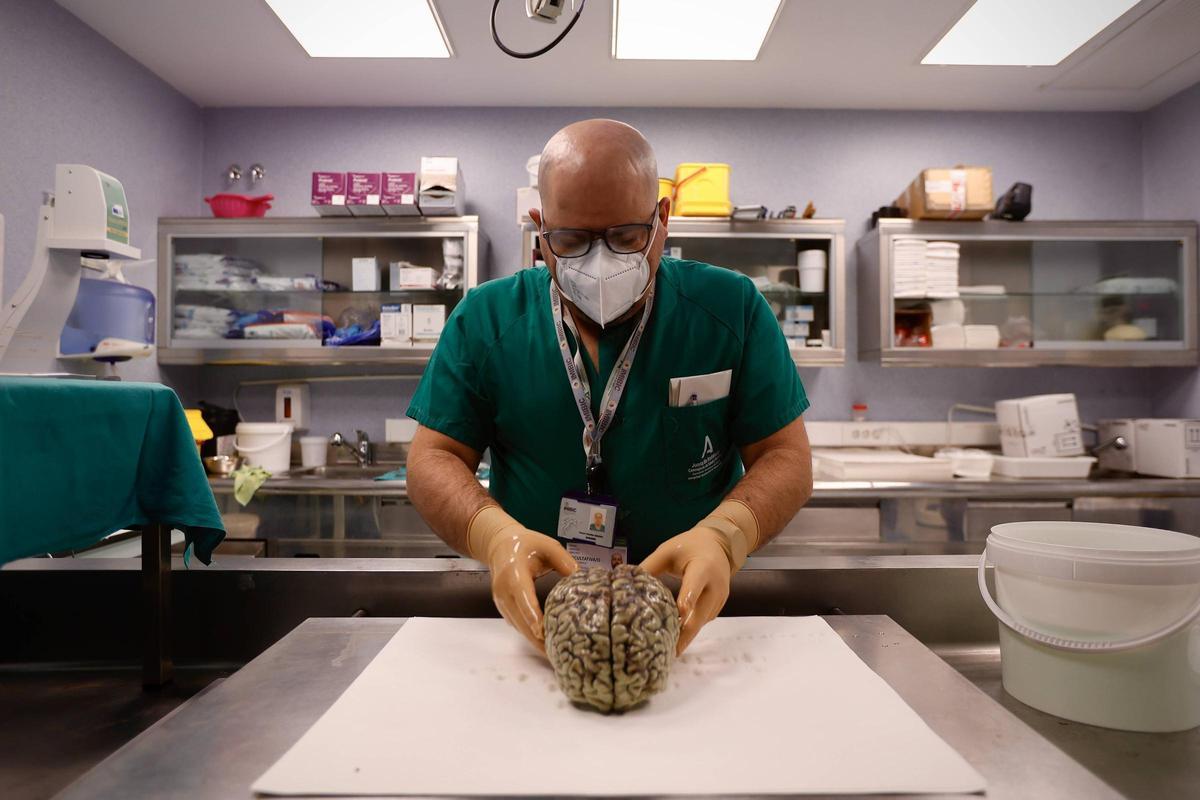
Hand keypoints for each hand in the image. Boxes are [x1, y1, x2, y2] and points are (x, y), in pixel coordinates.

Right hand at [469, 506, 577, 653]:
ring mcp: (501, 601)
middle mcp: (504, 590)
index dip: (532, 615)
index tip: (542, 632)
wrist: (500, 545)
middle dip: (536, 638)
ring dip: (533, 641)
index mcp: (514, 572)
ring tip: (553, 655)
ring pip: (518, 626)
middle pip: (520, 619)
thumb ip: (564, 561)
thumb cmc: (526, 544)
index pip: (523, 597)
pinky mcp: (503, 608)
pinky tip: (543, 644)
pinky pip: (517, 624)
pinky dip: (529, 635)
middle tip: (555, 654)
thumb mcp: (548, 545)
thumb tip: (582, 579)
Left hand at [640, 525, 733, 655]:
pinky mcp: (718, 605)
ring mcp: (719, 598)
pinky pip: (703, 620)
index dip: (687, 600)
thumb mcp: (668, 551)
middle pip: (700, 614)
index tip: (678, 616)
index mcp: (703, 568)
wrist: (719, 544)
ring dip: (686, 635)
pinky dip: (690, 628)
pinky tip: (675, 636)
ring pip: (701, 622)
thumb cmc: (689, 546)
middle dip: (684, 634)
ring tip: (667, 649)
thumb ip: (650, 566)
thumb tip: (626, 583)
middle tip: (668, 652)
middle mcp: (715, 586)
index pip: (695, 585)